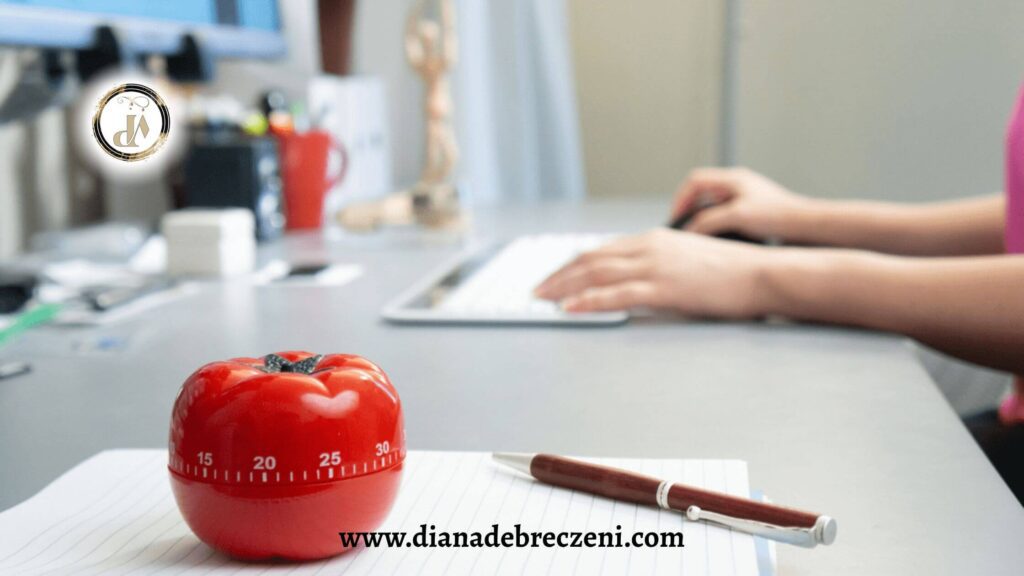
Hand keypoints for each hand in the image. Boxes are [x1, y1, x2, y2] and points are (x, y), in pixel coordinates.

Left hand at [534, 229, 769, 317]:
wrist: (762, 274)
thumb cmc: (732, 272)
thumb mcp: (689, 260)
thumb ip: (661, 264)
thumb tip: (638, 278)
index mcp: (655, 238)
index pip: (602, 250)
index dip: (573, 264)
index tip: (554, 276)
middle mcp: (650, 246)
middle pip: (591, 259)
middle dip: (559, 275)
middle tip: (537, 289)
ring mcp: (656, 266)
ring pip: (596, 274)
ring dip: (564, 287)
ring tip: (543, 298)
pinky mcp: (664, 287)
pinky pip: (616, 295)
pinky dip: (588, 301)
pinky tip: (570, 308)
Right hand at [671, 167, 817, 239]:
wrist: (807, 227)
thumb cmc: (777, 216)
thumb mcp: (737, 216)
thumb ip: (708, 222)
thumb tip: (688, 231)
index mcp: (733, 179)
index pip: (694, 181)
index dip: (680, 199)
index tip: (676, 218)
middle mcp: (738, 186)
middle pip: (701, 193)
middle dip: (689, 210)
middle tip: (683, 228)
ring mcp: (745, 199)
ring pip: (713, 206)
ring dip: (703, 220)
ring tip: (698, 237)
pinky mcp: (752, 214)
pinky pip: (725, 217)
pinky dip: (716, 227)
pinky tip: (719, 242)